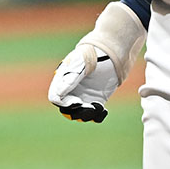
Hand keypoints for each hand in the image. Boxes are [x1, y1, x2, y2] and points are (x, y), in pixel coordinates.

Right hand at [46, 0, 145, 124]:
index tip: (77, 101)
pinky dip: (96, 116)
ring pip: (78, 113)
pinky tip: (103, 110)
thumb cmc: (95, 54)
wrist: (114, 52)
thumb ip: (71, 79)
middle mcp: (71, 89)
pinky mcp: (96, 100)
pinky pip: (93, 114)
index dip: (63, 103)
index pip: (55, 97)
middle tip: (89, 106)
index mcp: (63, 79)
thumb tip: (59, 95)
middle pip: (65, 108)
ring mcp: (83, 95)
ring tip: (98, 108)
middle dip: (75, 111)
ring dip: (86, 115)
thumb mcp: (82, 65)